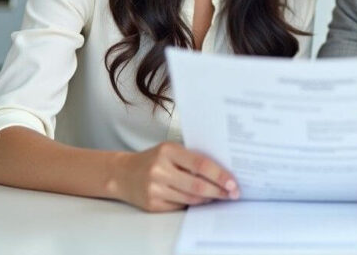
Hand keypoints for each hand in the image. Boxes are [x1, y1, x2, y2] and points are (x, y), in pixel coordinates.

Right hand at [112, 141, 238, 211]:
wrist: (123, 174)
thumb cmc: (153, 159)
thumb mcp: (170, 151)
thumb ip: (191, 159)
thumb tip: (221, 172)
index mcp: (167, 151)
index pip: (200, 164)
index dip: (219, 174)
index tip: (233, 182)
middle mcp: (159, 170)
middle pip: (197, 184)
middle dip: (219, 191)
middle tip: (233, 193)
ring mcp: (154, 188)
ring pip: (190, 198)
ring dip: (209, 198)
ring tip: (221, 196)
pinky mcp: (152, 204)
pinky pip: (180, 205)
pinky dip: (194, 203)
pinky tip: (202, 200)